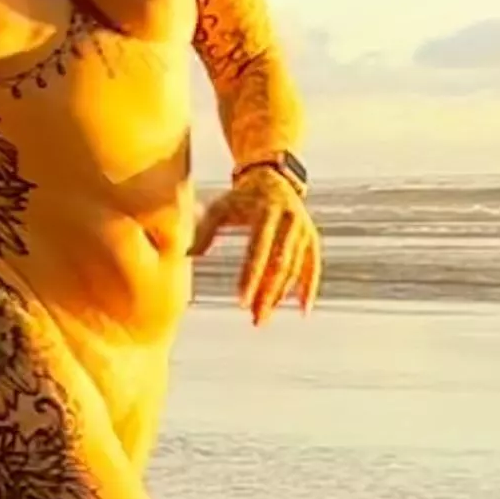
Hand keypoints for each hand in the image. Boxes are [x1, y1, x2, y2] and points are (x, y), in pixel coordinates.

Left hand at [192, 165, 319, 322]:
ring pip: (294, 269)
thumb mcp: (220, 208)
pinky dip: (309, 289)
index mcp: (266, 213)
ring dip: (280, 296)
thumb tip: (186, 255)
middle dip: (267, 294)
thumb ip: (204, 231)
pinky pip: (312, 267)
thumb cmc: (239, 198)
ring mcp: (303, 230)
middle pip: (279, 265)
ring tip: (262, 317)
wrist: (272, 178)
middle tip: (255, 320)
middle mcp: (289, 221)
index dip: (251, 278)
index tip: (241, 302)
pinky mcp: (311, 238)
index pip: (258, 251)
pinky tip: (302, 311)